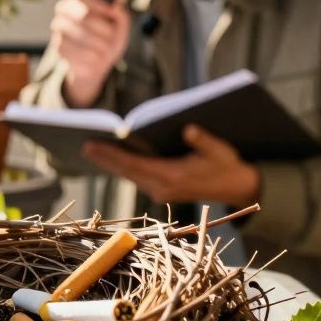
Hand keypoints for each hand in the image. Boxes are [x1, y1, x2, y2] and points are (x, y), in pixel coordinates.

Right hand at [50, 0, 130, 106]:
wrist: (96, 65)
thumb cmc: (107, 41)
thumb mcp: (120, 27)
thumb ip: (120, 13)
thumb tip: (116, 3)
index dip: (98, 2)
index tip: (111, 12)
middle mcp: (64, 9)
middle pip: (84, 14)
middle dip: (104, 28)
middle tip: (111, 35)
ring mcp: (59, 27)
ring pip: (82, 34)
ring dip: (101, 44)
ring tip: (105, 48)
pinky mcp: (58, 46)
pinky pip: (78, 50)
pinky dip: (92, 56)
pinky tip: (95, 56)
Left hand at [82, 124, 260, 206]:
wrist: (237, 188)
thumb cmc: (228, 165)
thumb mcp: (220, 150)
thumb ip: (203, 140)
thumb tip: (189, 129)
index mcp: (174, 177)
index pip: (135, 165)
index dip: (112, 155)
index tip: (93, 146)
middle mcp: (163, 188)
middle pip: (127, 172)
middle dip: (105, 159)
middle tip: (84, 145)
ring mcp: (161, 192)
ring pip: (130, 176)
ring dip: (111, 163)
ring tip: (92, 149)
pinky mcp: (162, 191)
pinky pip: (137, 177)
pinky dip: (123, 167)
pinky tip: (110, 157)